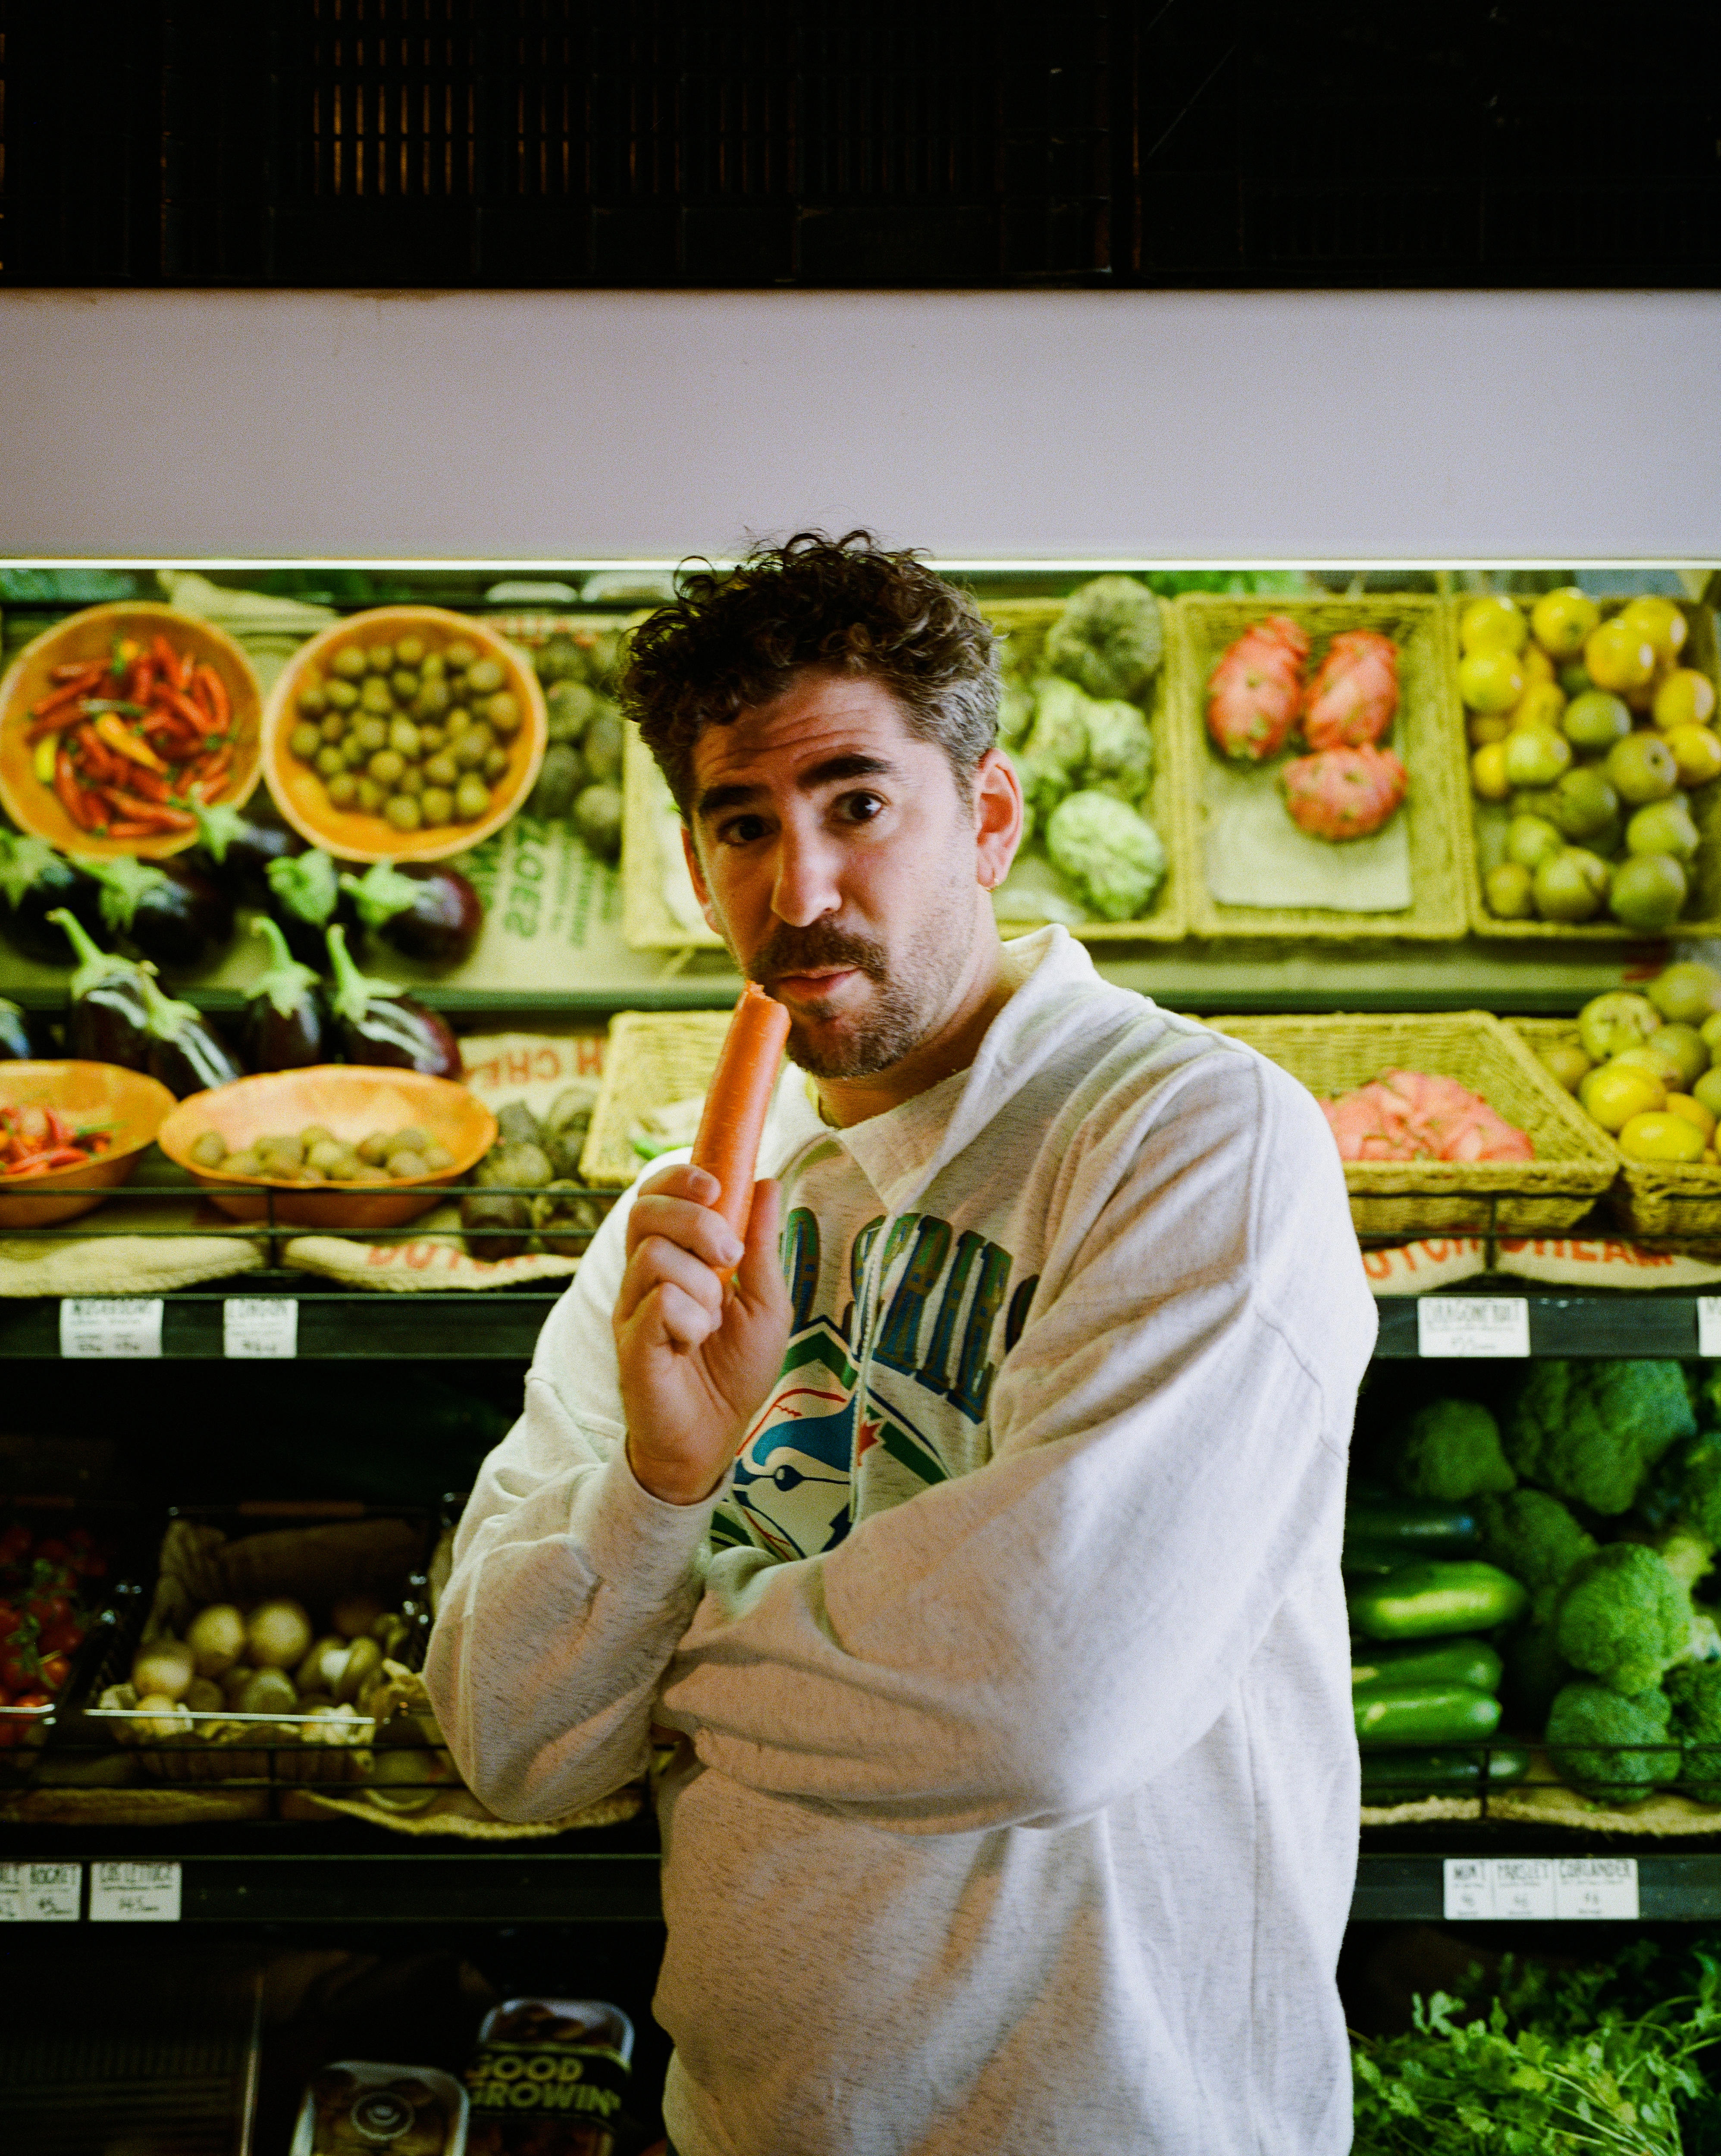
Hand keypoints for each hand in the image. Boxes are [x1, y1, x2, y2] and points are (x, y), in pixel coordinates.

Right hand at [614, 1162, 790, 1505]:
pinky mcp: (629, 1341)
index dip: (678, 1178)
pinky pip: (659, 1302)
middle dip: (695, 1220)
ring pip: (655, 1255)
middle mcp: (642, 1276)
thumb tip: (765, 1182)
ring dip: (702, 1285)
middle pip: (645, 1211)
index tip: (714, 1185)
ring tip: (711, 1323)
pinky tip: (693, 1345)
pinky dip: (691, 1321)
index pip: (655, 1195)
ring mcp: (631, 1307)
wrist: (714, 1437)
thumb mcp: (766, 1302)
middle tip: (729, 1257)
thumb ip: (763, 1246)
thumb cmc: (735, 1370)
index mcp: (673, 1258)